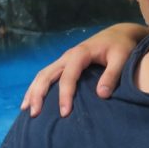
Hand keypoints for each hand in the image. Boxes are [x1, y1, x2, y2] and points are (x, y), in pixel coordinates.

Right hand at [20, 23, 148, 116]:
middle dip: (39, 94)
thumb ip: (112, 75)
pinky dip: (38, 87)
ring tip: (27, 109)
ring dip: (33, 91)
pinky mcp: (65, 63)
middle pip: (47, 74)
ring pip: (43, 74)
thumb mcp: (121, 58)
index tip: (64, 113)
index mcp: (80, 54)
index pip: (67, 76)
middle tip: (35, 114)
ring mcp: (65, 59)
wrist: (120, 34)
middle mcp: (68, 56)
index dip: (64, 95)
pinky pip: (47, 74)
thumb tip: (101, 95)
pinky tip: (32, 100)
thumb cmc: (121, 46)